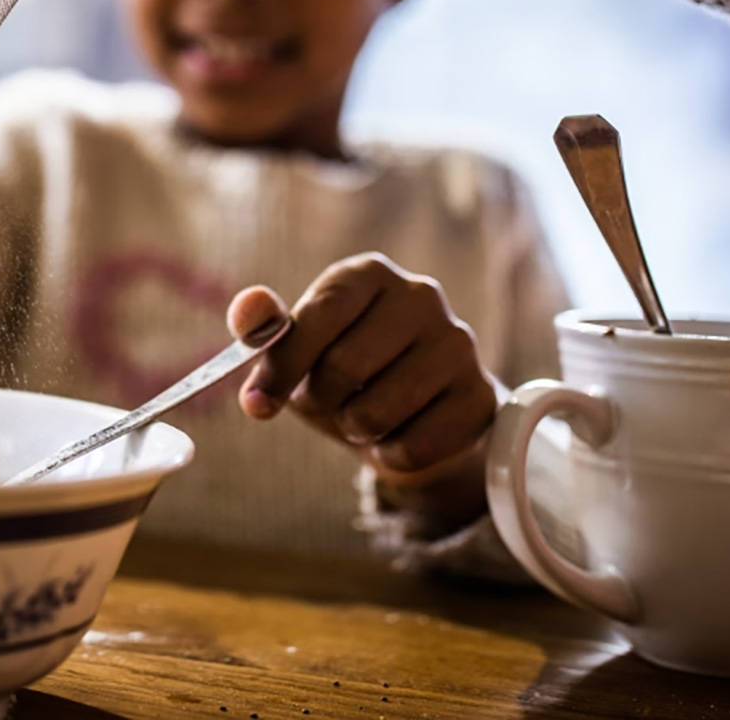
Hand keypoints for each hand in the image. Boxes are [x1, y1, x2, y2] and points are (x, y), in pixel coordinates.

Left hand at [229, 254, 499, 493]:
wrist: (412, 410)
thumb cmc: (341, 371)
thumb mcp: (297, 350)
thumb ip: (264, 328)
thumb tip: (248, 312)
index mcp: (368, 273)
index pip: (318, 316)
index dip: (281, 367)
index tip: (257, 404)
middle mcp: (421, 295)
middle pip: (345, 367)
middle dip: (321, 399)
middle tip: (327, 401)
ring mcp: (459, 342)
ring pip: (378, 411)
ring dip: (354, 429)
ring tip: (360, 416)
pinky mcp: (481, 396)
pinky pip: (414, 447)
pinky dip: (388, 456)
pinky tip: (394, 437)